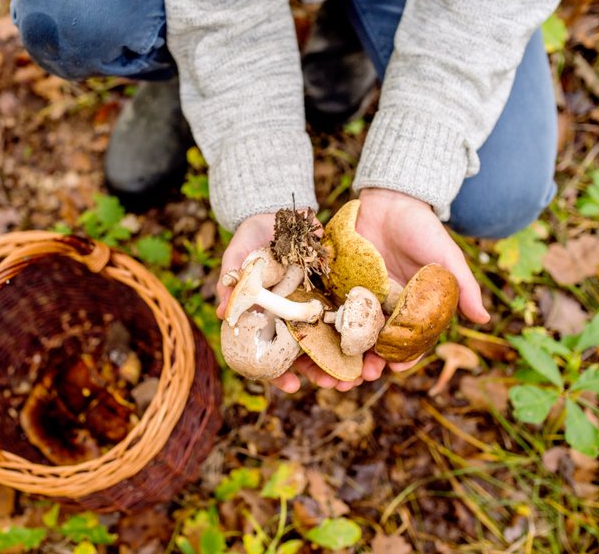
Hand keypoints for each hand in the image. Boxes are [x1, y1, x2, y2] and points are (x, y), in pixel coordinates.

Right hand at [215, 212, 362, 392]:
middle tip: (334, 386)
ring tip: (362, 373)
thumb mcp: (237, 257)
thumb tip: (221, 312)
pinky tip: (377, 340)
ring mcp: (317, 303)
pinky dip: (364, 326)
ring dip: (348, 357)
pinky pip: (352, 309)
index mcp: (270, 317)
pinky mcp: (337, 286)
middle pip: (309, 354)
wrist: (279, 212)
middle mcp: (295, 315)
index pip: (273, 355)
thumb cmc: (251, 239)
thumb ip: (231, 282)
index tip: (289, 385)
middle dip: (322, 372)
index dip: (279, 373)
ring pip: (334, 338)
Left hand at [276, 189, 488, 391]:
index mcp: (409, 309)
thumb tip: (484, 319)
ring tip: (331, 370)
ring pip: (346, 334)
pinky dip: (318, 327)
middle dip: (364, 364)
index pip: (405, 342)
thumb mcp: (446, 256)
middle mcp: (382, 308)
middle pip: (372, 345)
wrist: (391, 199)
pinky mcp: (334, 283)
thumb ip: (462, 287)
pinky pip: (325, 308)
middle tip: (357, 378)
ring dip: (338, 354)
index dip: (401, 358)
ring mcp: (356, 297)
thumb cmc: (423, 228)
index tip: (394, 370)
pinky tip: (310, 340)